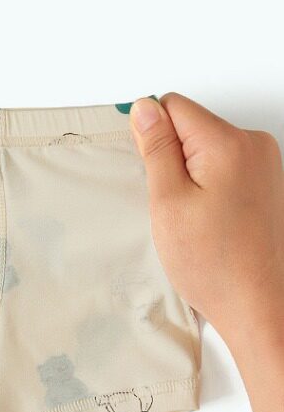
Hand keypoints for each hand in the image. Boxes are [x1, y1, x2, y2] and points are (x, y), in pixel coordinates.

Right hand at [129, 93, 283, 355]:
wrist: (257, 304)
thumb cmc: (214, 263)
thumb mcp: (168, 202)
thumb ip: (156, 148)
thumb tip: (145, 108)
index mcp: (229, 143)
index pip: (173, 106)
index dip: (150, 136)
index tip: (151, 172)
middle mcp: (254, 144)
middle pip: (191, 125)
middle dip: (171, 157)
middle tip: (173, 202)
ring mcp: (265, 163)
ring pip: (206, 147)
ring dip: (189, 173)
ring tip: (194, 215)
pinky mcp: (266, 182)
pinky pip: (223, 166)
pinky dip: (208, 185)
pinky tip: (208, 219)